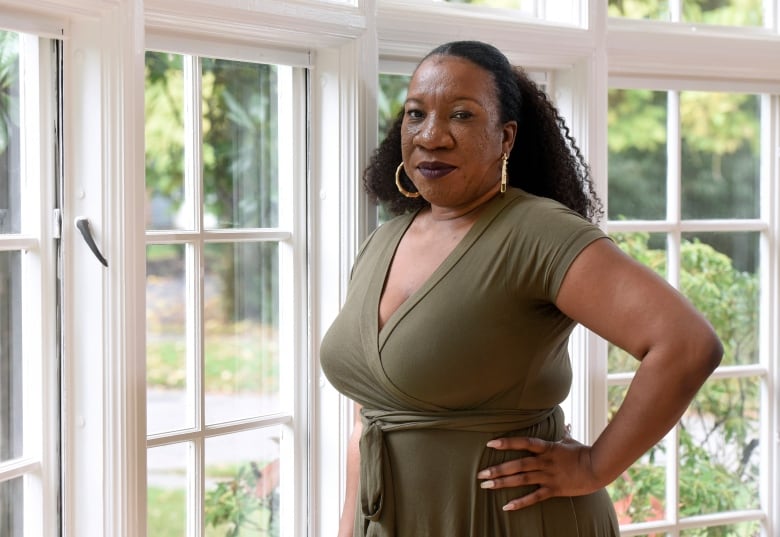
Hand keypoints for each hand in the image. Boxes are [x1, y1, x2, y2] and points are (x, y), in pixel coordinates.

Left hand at [476, 434, 602, 510]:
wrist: (598, 469)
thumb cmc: (583, 452)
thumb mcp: (570, 440)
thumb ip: (563, 434)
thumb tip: (566, 425)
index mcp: (547, 448)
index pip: (524, 443)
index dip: (507, 443)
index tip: (489, 444)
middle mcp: (545, 462)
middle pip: (517, 464)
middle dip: (497, 469)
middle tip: (480, 474)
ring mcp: (548, 476)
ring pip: (522, 480)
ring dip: (503, 483)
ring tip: (486, 486)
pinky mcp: (554, 490)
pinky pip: (534, 497)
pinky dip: (520, 502)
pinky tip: (506, 506)